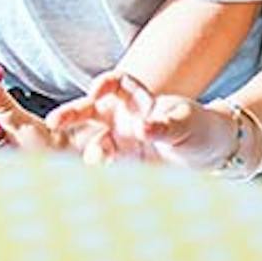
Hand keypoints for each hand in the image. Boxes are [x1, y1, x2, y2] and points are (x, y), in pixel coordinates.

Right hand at [8, 70, 242, 168]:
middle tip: (54, 122)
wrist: (207, 153)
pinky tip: (99, 177)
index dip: (104, 84)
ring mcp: (121, 143)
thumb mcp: (185, 122)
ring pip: (97, 143)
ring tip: (97, 158)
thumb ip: (163, 126)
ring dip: (93, 150)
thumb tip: (141, 128)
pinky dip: (101, 172)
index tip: (97, 91)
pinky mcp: (125, 166)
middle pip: (91, 111)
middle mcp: (123, 120)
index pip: (116, 85)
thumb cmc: (196, 127)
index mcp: (138, 100)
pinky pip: (107, 167)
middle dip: (70, 114)